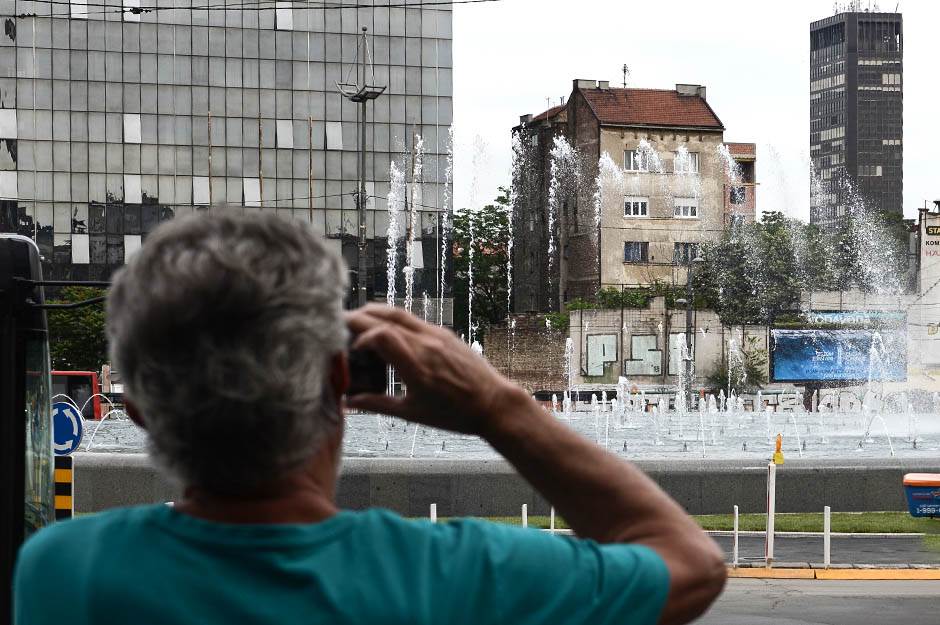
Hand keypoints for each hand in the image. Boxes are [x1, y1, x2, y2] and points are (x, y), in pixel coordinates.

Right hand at [345, 304, 526, 435]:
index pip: (380, 334)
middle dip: (358, 318)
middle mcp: (426, 343)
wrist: (493, 403)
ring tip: (357, 319)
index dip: (359, 337)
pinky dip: (393, 319)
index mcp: (416, 365)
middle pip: (385, 318)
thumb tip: (350, 402)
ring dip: (375, 312)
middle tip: (338, 322)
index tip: (349, 350)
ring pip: (399, 313)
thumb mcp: (412, 413)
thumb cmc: (455, 414)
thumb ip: (377, 404)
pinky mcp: (444, 333)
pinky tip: (385, 328)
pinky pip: (413, 319)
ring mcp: (436, 335)